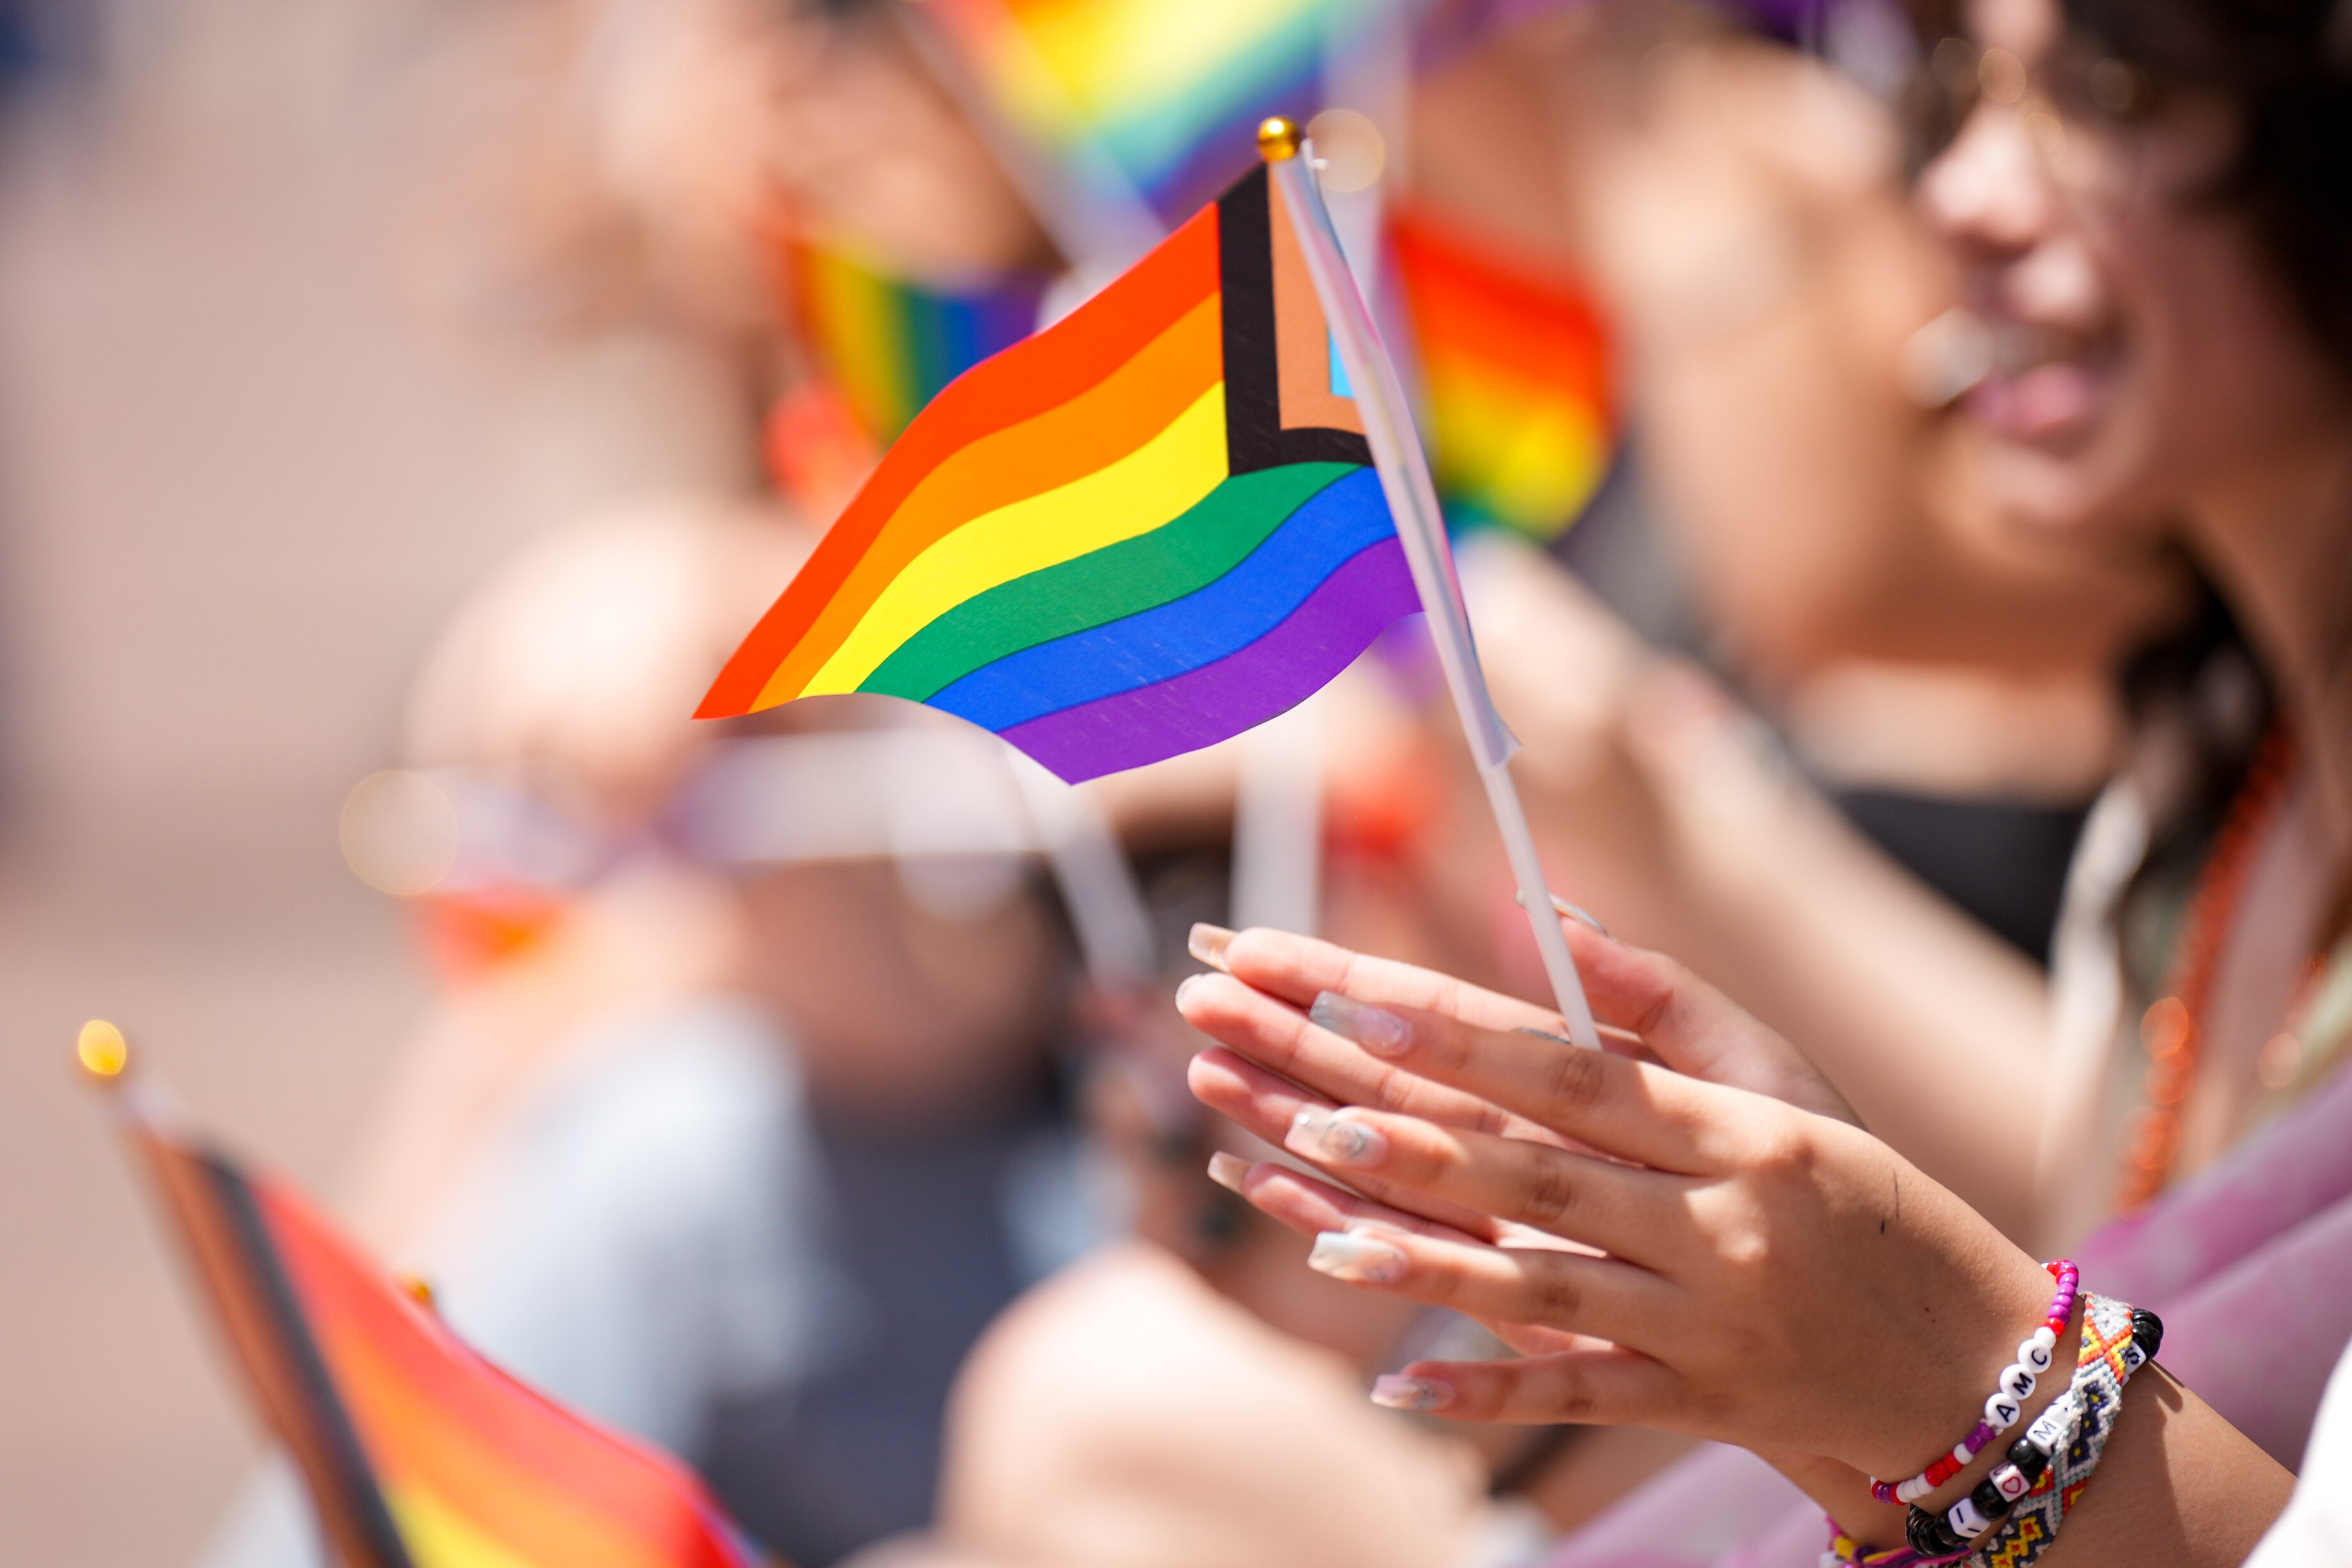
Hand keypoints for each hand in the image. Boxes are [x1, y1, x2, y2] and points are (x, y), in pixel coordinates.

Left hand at [1177, 921, 2053, 1482]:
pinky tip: (1394, 1380)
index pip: (1567, 1070)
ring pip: (1541, 1287)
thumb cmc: (1851, 1191)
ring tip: (1315, 1227)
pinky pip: (1578, 1398)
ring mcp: (1698, 1324)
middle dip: (1400, 1126)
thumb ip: (1657, 1002)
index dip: (1457, 1036)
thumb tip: (1539, 917)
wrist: (1965, 1359)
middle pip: (1530, 1170)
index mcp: (1730, 1128)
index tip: (1348, 996)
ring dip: (1422, 1256)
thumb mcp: (1777, 1079)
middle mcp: (1710, 1222)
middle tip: (1289, 1088)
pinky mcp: (1690, 1405)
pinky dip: (1489, 1392)